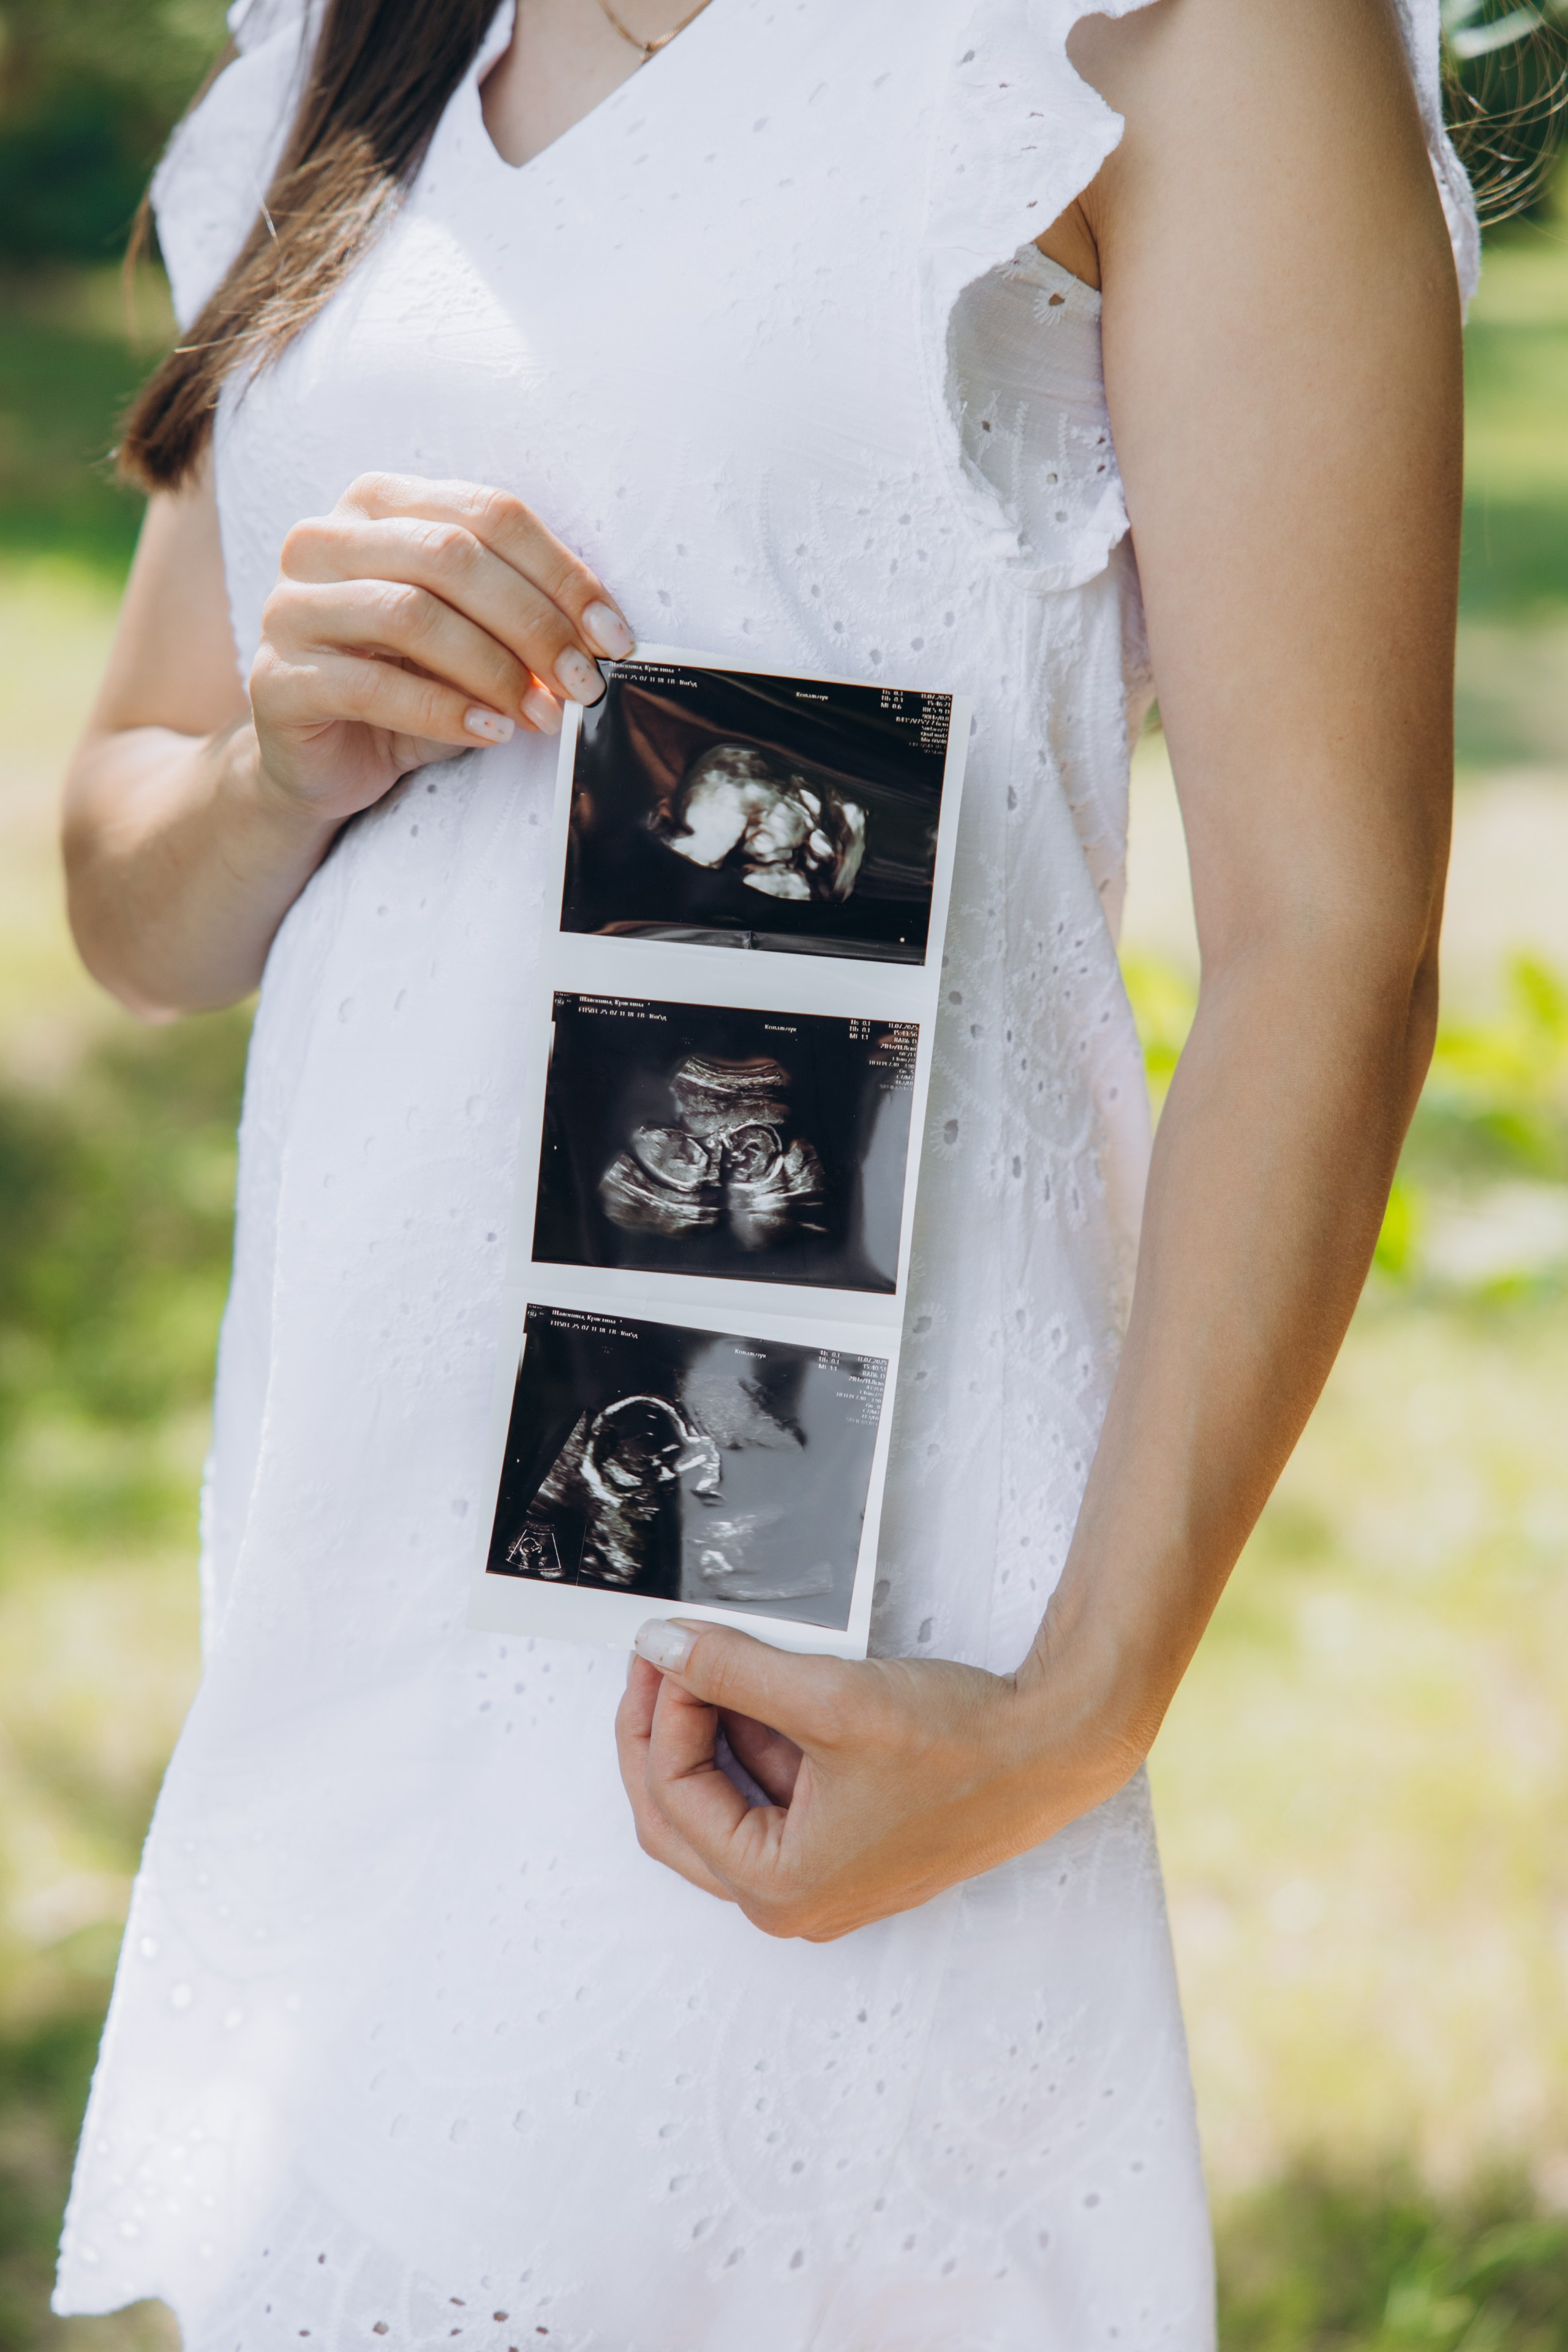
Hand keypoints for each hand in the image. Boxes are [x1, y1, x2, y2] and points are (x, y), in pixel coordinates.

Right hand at [248, 471, 633, 827]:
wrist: (326, 761)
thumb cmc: (410, 685)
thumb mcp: (474, 639)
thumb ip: (520, 621)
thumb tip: (601, 639)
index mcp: (379, 503)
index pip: (488, 512)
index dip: (561, 572)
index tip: (613, 636)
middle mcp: (323, 539)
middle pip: (451, 556)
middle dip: (534, 624)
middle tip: (585, 683)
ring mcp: (290, 606)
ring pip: (410, 614)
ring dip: (494, 669)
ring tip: (545, 715)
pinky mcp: (275, 679)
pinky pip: (371, 686)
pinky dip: (444, 711)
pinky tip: (491, 734)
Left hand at [614, 1619, 1143, 1940]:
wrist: (1052, 1749)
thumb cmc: (960, 1748)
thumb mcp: (829, 1698)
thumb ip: (732, 1671)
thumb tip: (663, 1648)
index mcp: (780, 1888)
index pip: (675, 1796)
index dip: (662, 1713)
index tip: (667, 1651)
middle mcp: (796, 1899)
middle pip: (682, 1816)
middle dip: (666, 1732)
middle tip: (662, 1661)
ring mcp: (823, 1875)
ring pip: (726, 1801)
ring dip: (713, 1731)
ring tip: (719, 1660)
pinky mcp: (847, 1843)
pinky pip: (774, 1794)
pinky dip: (759, 1739)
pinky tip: (767, 1687)